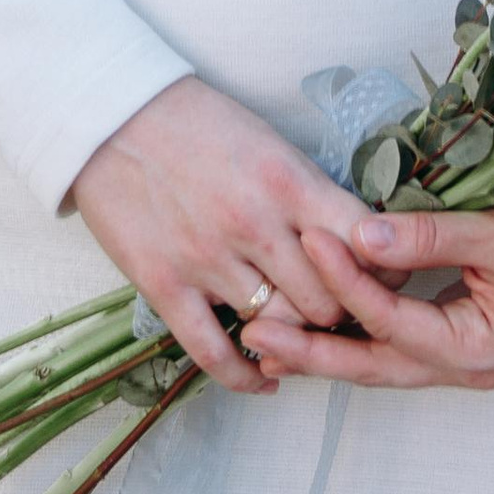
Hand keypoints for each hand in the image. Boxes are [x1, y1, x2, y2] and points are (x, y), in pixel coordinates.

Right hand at [68, 79, 371, 395]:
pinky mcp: (165, 286)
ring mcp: (207, 259)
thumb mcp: (266, 140)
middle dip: (340, 311)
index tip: (384, 278)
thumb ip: (307, 192)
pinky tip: (265, 378)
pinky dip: (247, 377)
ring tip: (301, 336)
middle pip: (327, 301)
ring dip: (294, 337)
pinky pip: (216, 355)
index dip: (383, 269)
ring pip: (279, 329)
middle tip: (338, 312)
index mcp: (286, 179)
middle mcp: (254, 224)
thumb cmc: (194, 120)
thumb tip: (353, 241)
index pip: (363, 243)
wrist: (109, 115)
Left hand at [241, 207, 493, 391]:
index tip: (309, 241)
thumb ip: (427, 236)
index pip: (392, 320)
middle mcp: (465, 370)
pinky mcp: (457, 347)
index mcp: (477, 349)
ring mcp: (461, 365)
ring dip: (325, 351)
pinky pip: (395, 351)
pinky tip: (319, 328)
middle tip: (252, 335)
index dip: (347, 282)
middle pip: (374, 365)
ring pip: (380, 364)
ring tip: (265, 340)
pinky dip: (355, 339)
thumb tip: (359, 235)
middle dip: (312, 351)